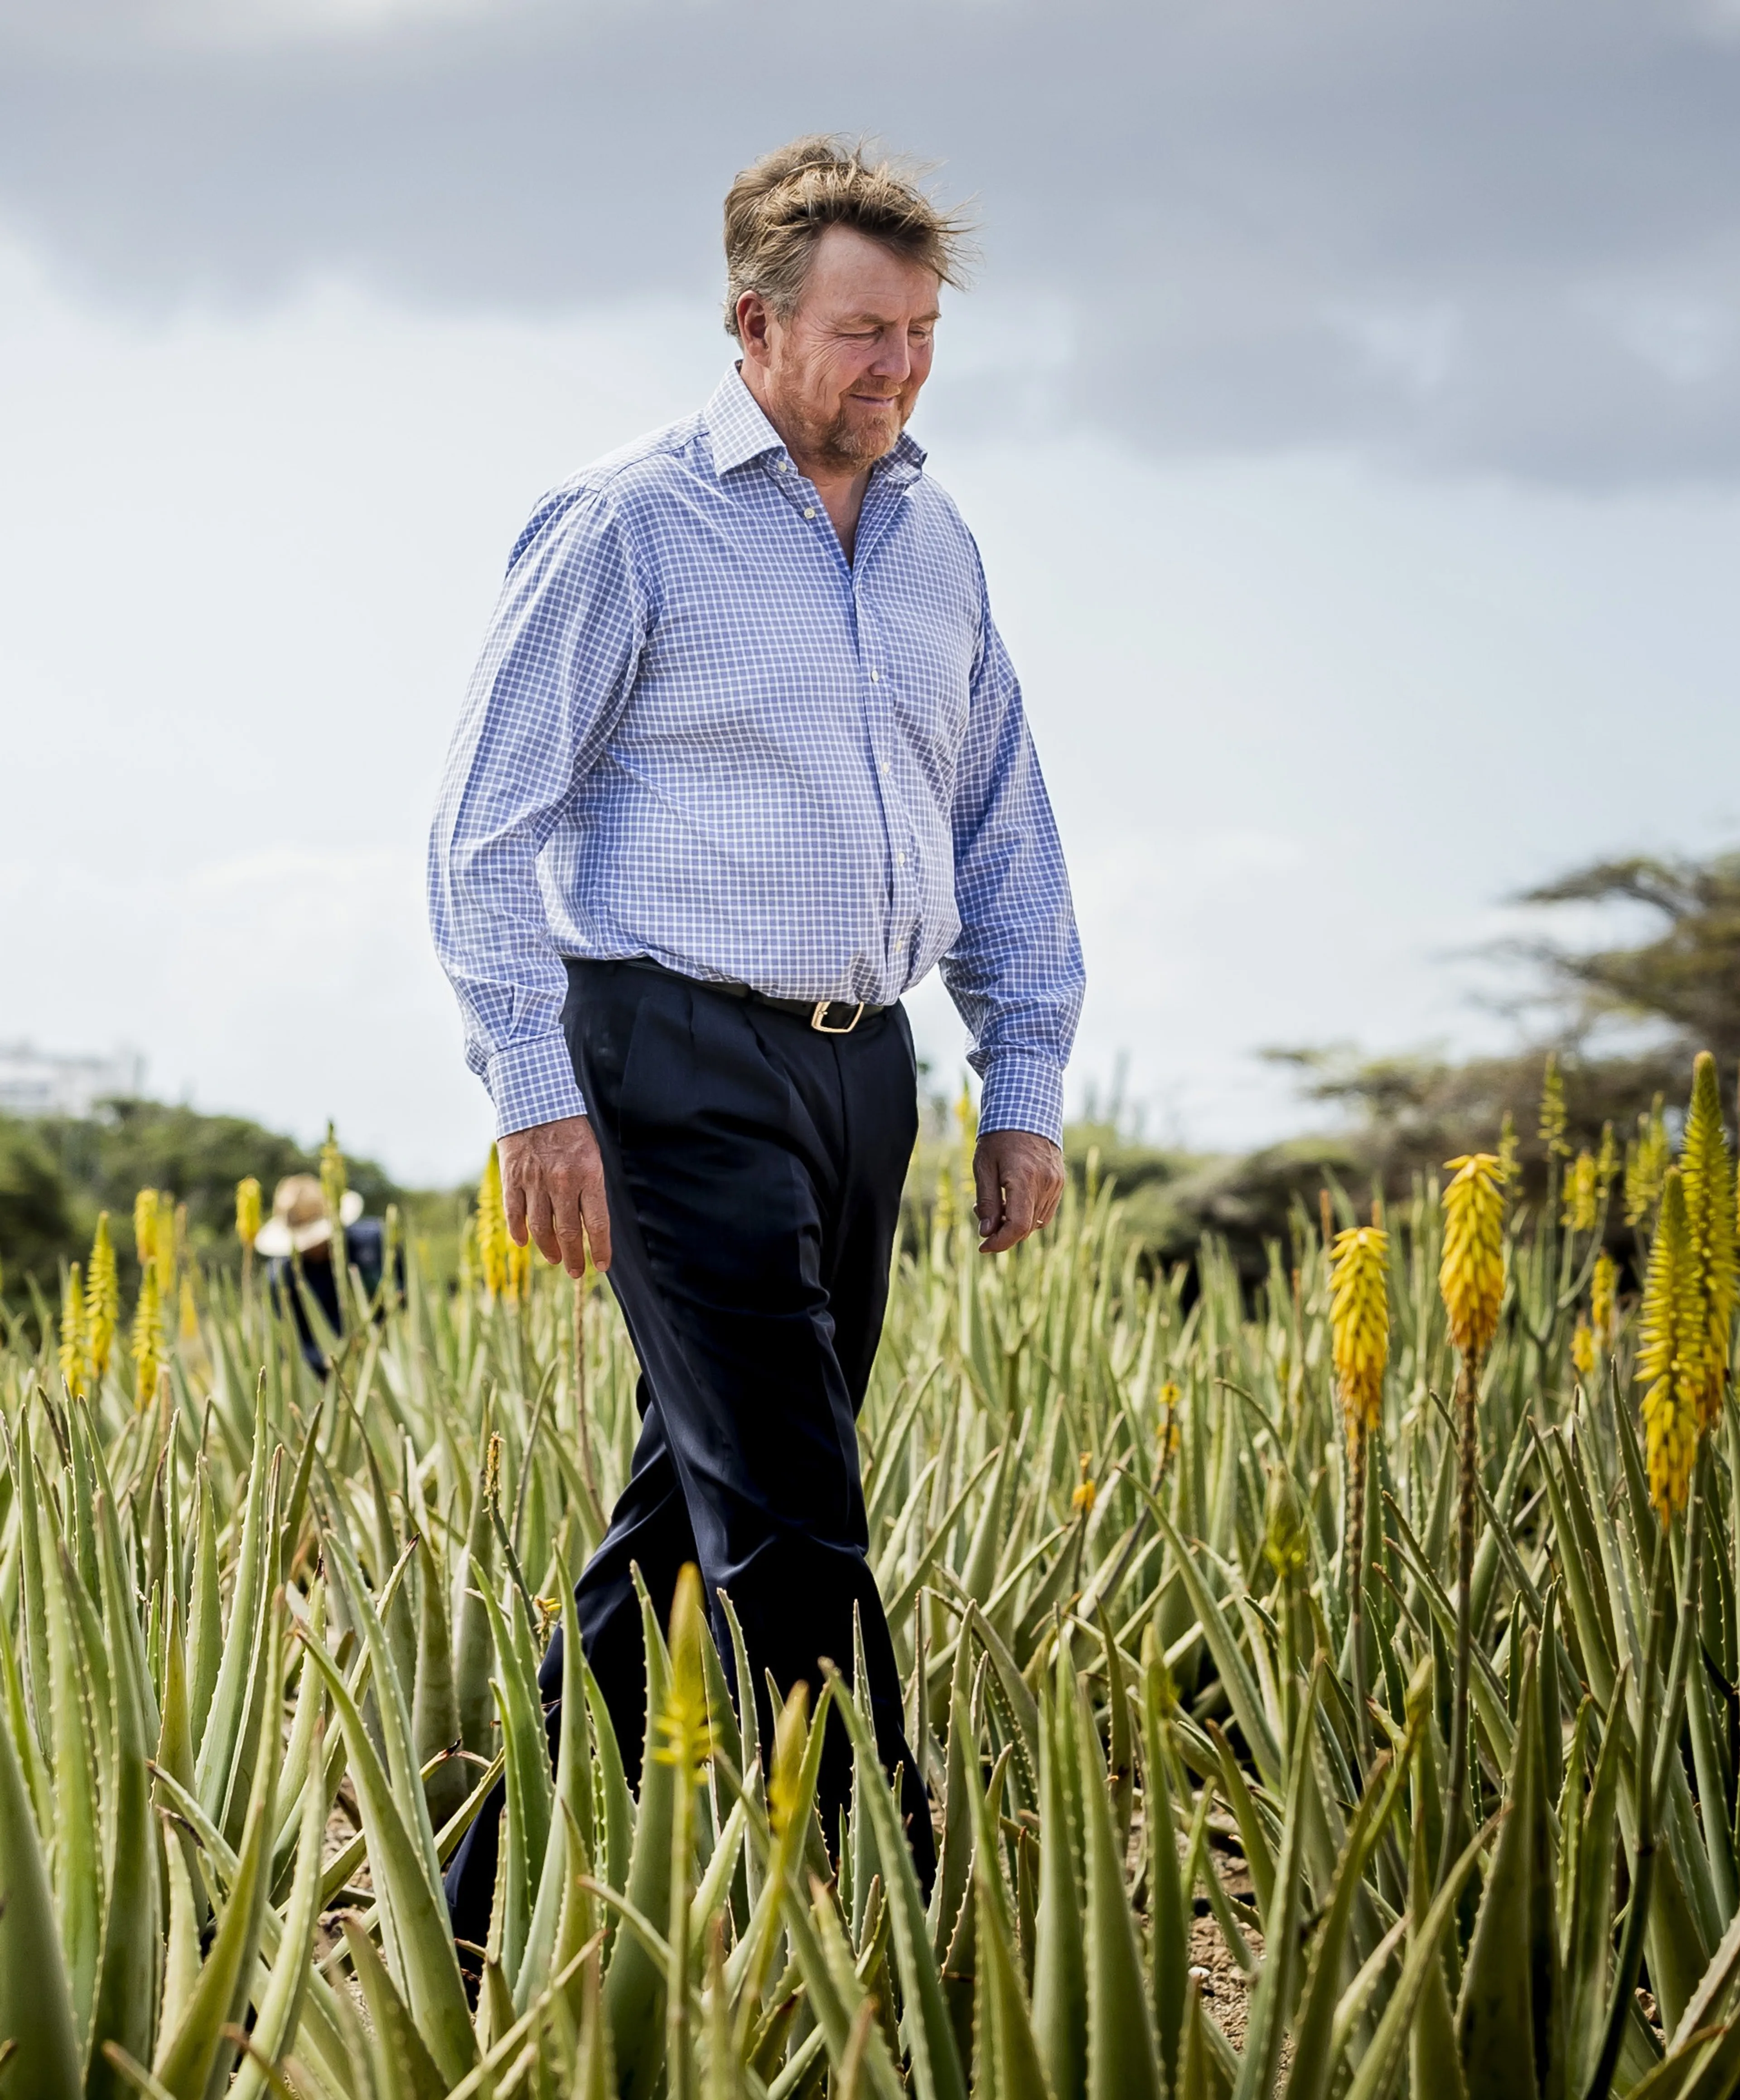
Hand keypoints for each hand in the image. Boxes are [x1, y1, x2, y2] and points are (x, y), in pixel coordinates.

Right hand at [498, 1115, 612, 1277]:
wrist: (537, 1101)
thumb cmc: (571, 1130)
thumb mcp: (593, 1155)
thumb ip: (592, 1187)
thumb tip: (592, 1224)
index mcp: (588, 1175)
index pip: (597, 1224)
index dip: (600, 1249)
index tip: (602, 1266)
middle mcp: (562, 1182)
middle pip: (568, 1232)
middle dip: (573, 1257)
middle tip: (576, 1272)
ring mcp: (534, 1181)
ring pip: (540, 1228)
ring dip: (548, 1248)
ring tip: (554, 1259)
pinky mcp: (512, 1178)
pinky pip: (514, 1213)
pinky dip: (518, 1231)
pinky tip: (523, 1242)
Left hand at [972, 1128, 1064, 1254]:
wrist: (1026, 1110)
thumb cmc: (998, 1137)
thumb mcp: (983, 1166)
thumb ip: (986, 1201)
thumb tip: (986, 1232)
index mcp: (1024, 1179)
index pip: (1018, 1226)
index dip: (1000, 1243)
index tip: (983, 1246)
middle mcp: (1045, 1183)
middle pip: (1026, 1228)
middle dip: (1002, 1231)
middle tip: (982, 1214)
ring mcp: (1056, 1183)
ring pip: (1035, 1222)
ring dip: (1014, 1222)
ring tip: (996, 1199)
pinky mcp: (1059, 1182)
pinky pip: (1045, 1212)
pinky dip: (1028, 1214)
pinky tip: (1012, 1199)